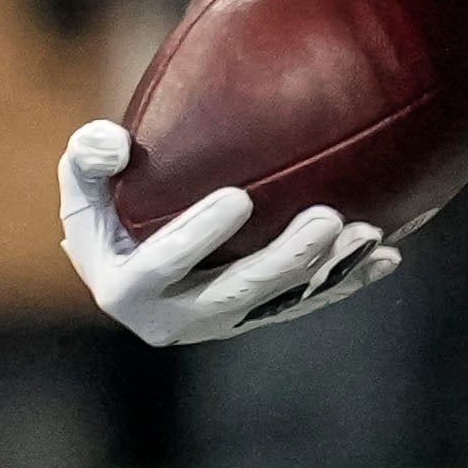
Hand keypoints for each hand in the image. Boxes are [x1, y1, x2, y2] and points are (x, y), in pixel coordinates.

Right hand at [59, 120, 397, 344]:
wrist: (128, 256)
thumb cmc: (107, 205)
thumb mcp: (81, 182)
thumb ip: (87, 156)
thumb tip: (114, 144)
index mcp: (125, 289)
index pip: (162, 263)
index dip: (199, 235)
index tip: (238, 197)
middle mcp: (174, 318)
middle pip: (237, 292)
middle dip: (285, 259)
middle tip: (326, 216)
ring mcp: (222, 323)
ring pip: (281, 302)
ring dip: (328, 271)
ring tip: (368, 232)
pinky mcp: (257, 318)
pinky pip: (306, 303)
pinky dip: (347, 280)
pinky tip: (387, 255)